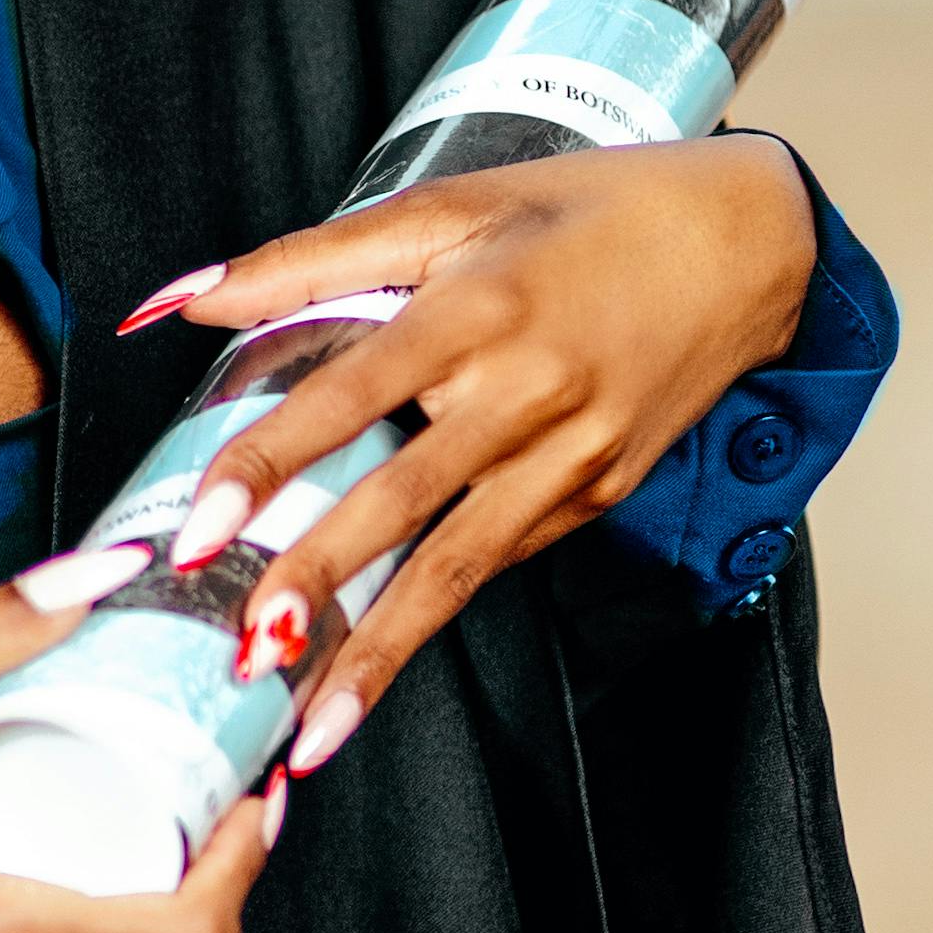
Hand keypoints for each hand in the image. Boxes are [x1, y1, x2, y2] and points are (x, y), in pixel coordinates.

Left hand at [129, 131, 818, 777]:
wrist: (751, 246)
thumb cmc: (591, 211)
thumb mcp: (453, 206)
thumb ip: (311, 257)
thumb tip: (182, 296)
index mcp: (480, 307)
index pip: (351, 394)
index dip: (273, 462)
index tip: (204, 527)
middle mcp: (528, 393)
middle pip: (403, 501)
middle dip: (320, 582)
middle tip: (245, 650)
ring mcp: (572, 457)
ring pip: (458, 567)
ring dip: (380, 651)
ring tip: (310, 726)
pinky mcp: (599, 496)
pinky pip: (499, 555)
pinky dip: (435, 612)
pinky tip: (370, 666)